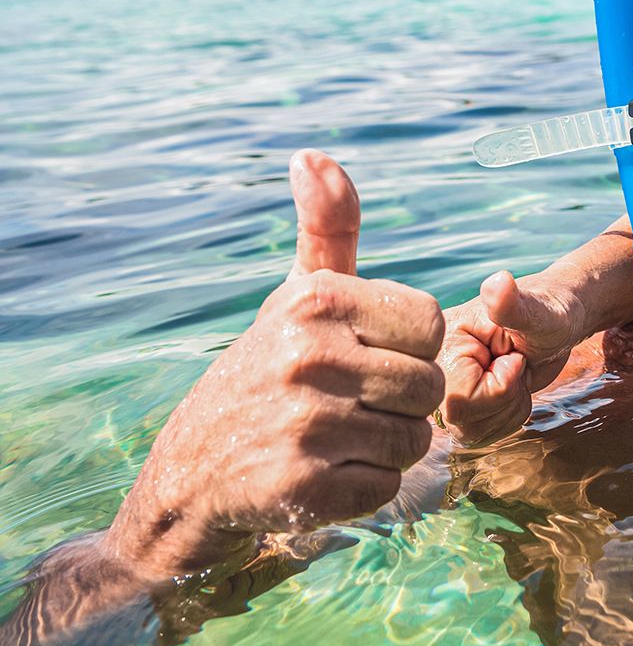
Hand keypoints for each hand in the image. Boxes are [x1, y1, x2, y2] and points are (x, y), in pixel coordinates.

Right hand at [106, 150, 444, 579]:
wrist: (190, 474)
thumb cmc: (268, 372)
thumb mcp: (297, 296)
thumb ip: (327, 229)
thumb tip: (312, 155)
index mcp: (316, 302)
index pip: (430, 324)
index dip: (408, 349)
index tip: (363, 357)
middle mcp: (308, 356)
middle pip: (429, 388)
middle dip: (399, 406)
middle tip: (346, 407)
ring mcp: (305, 424)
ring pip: (414, 441)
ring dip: (384, 450)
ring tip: (334, 439)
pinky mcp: (303, 487)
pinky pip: (386, 488)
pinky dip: (363, 490)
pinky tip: (319, 475)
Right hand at [438, 269, 586, 446]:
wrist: (557, 322)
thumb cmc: (550, 313)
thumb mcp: (538, 312)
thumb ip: (513, 305)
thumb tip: (498, 282)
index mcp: (442, 341)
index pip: (459, 398)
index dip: (499, 387)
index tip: (514, 357)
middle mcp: (437, 366)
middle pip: (462, 420)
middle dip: (504, 399)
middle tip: (516, 365)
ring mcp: (446, 388)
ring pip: (471, 432)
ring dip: (508, 410)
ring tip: (515, 375)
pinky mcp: (460, 405)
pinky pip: (480, 435)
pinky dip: (507, 417)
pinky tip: (512, 388)